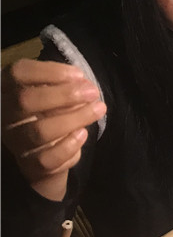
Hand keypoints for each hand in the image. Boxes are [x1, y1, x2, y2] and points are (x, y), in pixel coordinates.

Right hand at [2, 59, 106, 200]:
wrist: (48, 157)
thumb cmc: (52, 117)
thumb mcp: (57, 98)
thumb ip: (66, 88)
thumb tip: (84, 85)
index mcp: (9, 91)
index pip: (18, 73)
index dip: (49, 71)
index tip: (78, 74)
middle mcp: (5, 115)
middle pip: (26, 100)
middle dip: (65, 94)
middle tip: (92, 92)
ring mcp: (15, 141)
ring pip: (40, 130)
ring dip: (74, 118)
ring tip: (98, 110)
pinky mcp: (30, 164)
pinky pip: (47, 157)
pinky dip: (69, 145)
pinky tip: (83, 134)